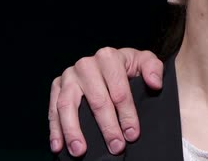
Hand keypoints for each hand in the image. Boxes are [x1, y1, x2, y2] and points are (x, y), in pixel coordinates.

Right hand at [48, 47, 163, 155]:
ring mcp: (69, 75)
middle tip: (115, 147)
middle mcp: (86, 64)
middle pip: (97, 100)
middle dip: (107, 127)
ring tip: (80, 151)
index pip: (119, 91)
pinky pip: (52, 108)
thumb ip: (153, 68)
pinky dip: (54, 129)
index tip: (132, 134)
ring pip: (68, 105)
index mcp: (108, 57)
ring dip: (73, 130)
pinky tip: (58, 145)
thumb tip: (154, 83)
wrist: (110, 62)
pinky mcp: (57, 85)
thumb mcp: (145, 61)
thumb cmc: (129, 66)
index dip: (127, 114)